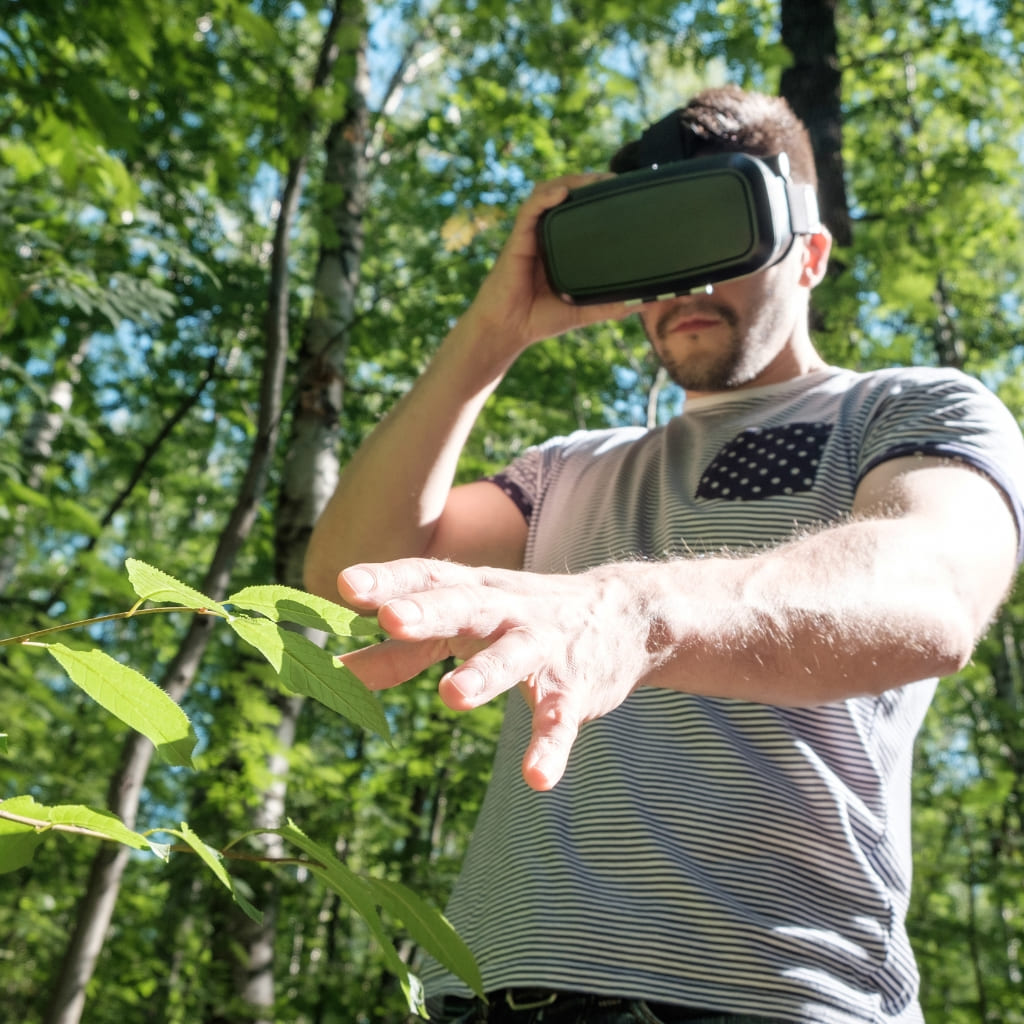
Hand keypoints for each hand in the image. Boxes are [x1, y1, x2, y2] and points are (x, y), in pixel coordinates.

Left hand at [337, 558, 654, 790]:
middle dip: (428, 611)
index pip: (427, 578)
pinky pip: (560, 719)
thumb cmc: (521, 618)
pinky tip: (537, 778)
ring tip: (452, 696)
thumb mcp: (463, 623)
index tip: (346, 585)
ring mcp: (543, 648)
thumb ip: (400, 649)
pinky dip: (551, 747)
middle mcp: (507, 612)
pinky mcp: (574, 689)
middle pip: (465, 605)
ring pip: (513, 657)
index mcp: (473, 592)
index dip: (388, 579)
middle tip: (391, 618)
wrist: (626, 615)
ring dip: (485, 674)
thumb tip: (332, 670)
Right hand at [462, 174, 634, 359]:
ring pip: (548, 193)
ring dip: (570, 182)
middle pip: (566, 194)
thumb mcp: (585, 310)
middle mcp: (547, 234)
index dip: (600, 195)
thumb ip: (612, 305)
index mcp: (562, 246)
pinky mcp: (517, 240)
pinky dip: (545, 197)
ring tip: (594, 180)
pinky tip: (561, 193)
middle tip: (615, 179)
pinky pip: (529, 210)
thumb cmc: (541, 318)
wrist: (508, 330)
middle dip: (589, 181)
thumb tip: (645, 301)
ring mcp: (531, 235)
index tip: (624, 189)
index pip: (581, 211)